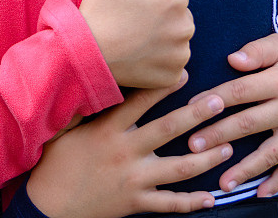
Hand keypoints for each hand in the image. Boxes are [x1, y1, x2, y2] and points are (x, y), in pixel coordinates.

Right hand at [25, 75, 232, 217]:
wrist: (49, 205)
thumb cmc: (55, 162)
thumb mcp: (66, 130)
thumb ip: (87, 109)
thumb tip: (97, 81)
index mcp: (107, 130)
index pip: (139, 103)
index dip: (162, 87)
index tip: (185, 73)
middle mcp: (124, 152)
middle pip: (167, 130)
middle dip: (196, 115)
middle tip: (219, 101)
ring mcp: (133, 180)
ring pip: (178, 168)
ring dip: (207, 158)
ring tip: (228, 147)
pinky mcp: (135, 203)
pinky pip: (170, 203)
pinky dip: (192, 201)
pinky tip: (212, 197)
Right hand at [80, 0, 192, 88]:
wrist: (84, 53)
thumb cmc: (99, 9)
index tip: (130, 6)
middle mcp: (186, 26)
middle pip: (178, 18)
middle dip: (160, 19)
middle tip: (130, 24)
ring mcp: (181, 54)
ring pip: (177, 42)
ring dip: (161, 42)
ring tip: (133, 41)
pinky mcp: (174, 76)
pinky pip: (174, 67)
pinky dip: (160, 65)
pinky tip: (139, 59)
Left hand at [186, 35, 277, 195]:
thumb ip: (258, 50)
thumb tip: (232, 60)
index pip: (240, 91)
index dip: (214, 99)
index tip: (190, 108)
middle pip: (248, 124)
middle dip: (218, 136)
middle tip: (191, 147)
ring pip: (270, 153)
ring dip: (245, 169)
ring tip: (222, 183)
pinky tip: (260, 193)